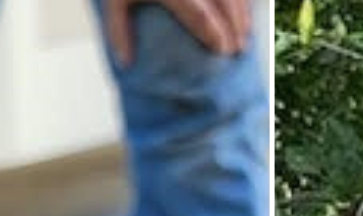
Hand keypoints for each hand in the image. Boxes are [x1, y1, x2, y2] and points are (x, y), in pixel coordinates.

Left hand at [102, 0, 251, 66]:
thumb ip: (118, 29)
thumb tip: (125, 64)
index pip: (199, 15)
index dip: (215, 34)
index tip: (223, 51)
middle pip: (224, 2)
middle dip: (235, 26)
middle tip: (238, 49)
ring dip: (241, 11)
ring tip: (244, 33)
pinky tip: (241, 9)